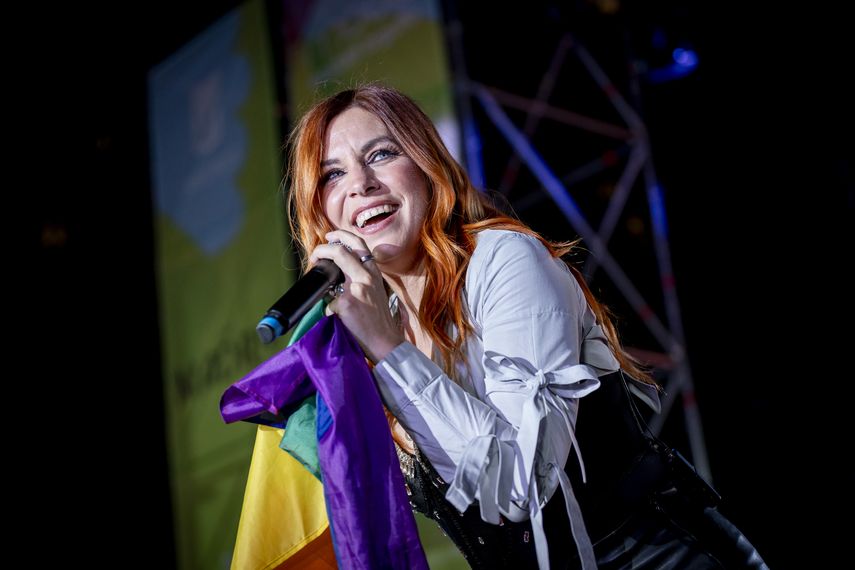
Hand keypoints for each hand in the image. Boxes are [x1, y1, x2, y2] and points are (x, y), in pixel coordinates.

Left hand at [308, 230, 404, 361]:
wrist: (385, 342)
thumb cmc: (378, 320)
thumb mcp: (375, 292)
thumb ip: (361, 279)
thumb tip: (335, 276)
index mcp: (374, 273)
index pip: (359, 244)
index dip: (341, 236)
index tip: (329, 237)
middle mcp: (367, 276)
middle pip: (341, 250)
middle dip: (323, 248)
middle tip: (316, 254)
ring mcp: (357, 288)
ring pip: (333, 267)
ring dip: (319, 268)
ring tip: (315, 275)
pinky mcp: (347, 303)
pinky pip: (328, 301)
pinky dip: (328, 309)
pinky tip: (333, 316)